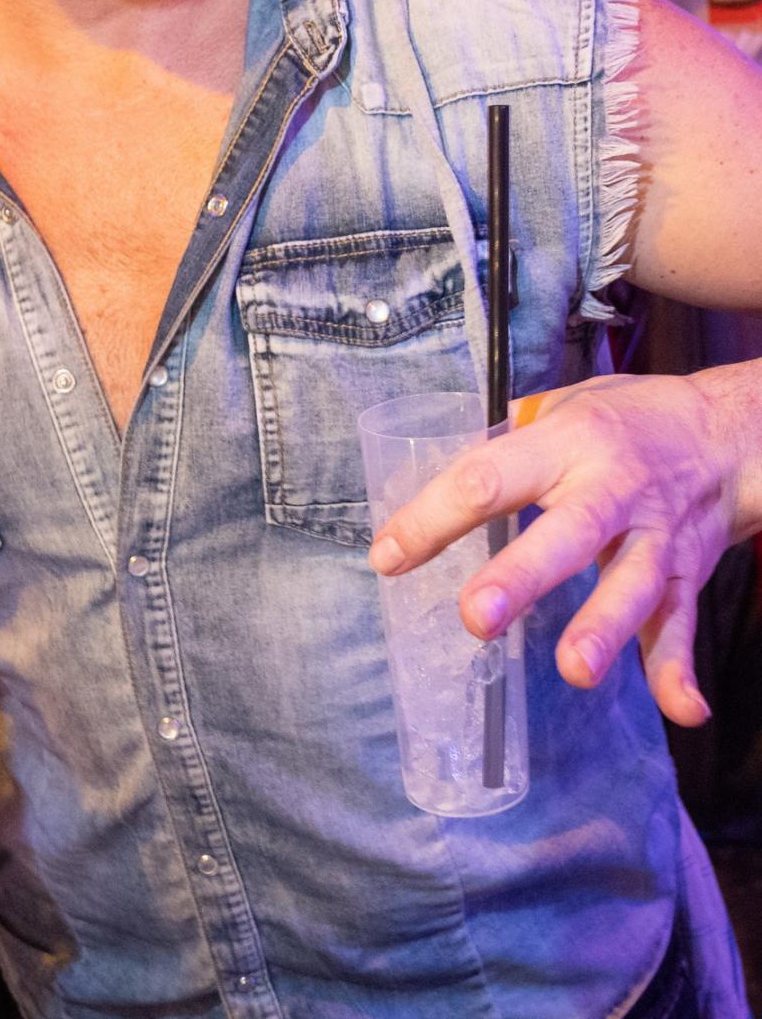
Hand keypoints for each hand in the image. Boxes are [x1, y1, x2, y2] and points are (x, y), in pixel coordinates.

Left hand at [368, 374, 737, 727]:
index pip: (490, 475)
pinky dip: (680, 668)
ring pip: (631, 584)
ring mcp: (654, 535)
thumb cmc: (626, 418)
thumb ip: (503, 444)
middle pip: (568, 532)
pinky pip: (681, 624)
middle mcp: (613, 488)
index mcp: (568, 441)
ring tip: (576, 670)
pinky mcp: (687, 573)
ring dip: (604, 628)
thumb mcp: (562, 406)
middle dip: (522, 577)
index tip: (388, 556)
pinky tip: (681, 708)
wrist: (726, 433)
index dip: (435, 516)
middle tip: (477, 618)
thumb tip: (430, 477)